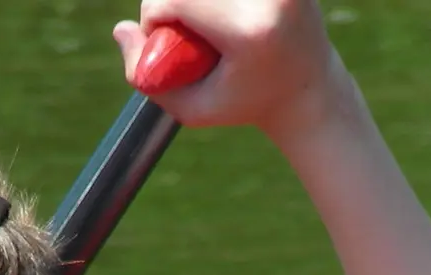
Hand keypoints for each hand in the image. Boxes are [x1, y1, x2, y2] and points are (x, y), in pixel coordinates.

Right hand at [113, 0, 347, 137]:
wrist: (310, 90)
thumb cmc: (246, 103)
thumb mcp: (192, 109)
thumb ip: (145, 77)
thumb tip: (120, 28)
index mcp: (251, 30)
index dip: (153, 16)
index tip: (159, 40)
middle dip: (170, 2)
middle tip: (181, 31)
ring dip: (189, 0)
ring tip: (203, 26)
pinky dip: (209, 0)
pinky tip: (223, 16)